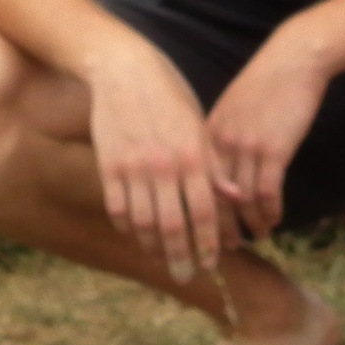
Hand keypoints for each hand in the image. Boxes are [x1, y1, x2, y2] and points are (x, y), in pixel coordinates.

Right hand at [84, 36, 227, 282]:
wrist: (123, 68)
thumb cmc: (169, 95)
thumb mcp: (199, 125)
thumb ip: (214, 165)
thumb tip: (236, 199)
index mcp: (192, 154)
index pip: (204, 212)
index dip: (208, 243)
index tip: (211, 263)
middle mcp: (163, 164)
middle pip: (172, 225)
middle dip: (180, 256)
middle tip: (184, 276)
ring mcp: (133, 165)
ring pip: (142, 222)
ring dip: (152, 246)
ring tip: (159, 256)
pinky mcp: (108, 163)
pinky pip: (117, 207)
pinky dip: (126, 226)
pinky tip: (134, 232)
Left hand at [206, 29, 331, 238]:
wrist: (292, 60)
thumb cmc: (264, 82)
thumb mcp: (230, 107)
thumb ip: (220, 137)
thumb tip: (216, 169)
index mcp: (206, 132)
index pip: (194, 181)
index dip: (198, 209)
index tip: (201, 228)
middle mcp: (221, 143)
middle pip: (214, 196)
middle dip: (220, 226)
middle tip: (227, 247)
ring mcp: (246, 147)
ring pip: (242, 200)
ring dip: (250, 223)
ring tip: (256, 236)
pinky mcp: (274, 150)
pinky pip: (268, 193)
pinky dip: (270, 212)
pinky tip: (274, 220)